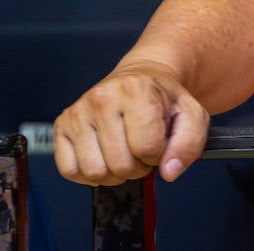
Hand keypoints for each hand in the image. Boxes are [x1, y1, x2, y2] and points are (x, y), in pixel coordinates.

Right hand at [53, 61, 208, 185]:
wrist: (140, 78)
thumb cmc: (163, 99)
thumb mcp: (191, 115)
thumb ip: (189, 144)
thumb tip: (169, 171)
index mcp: (136, 90)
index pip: (146, 147)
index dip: (157, 154)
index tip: (158, 142)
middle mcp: (102, 98)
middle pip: (120, 164)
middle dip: (137, 166)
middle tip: (141, 149)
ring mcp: (78, 112)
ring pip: (94, 172)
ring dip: (114, 173)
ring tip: (124, 153)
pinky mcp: (62, 125)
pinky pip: (69, 170)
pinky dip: (88, 174)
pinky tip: (103, 157)